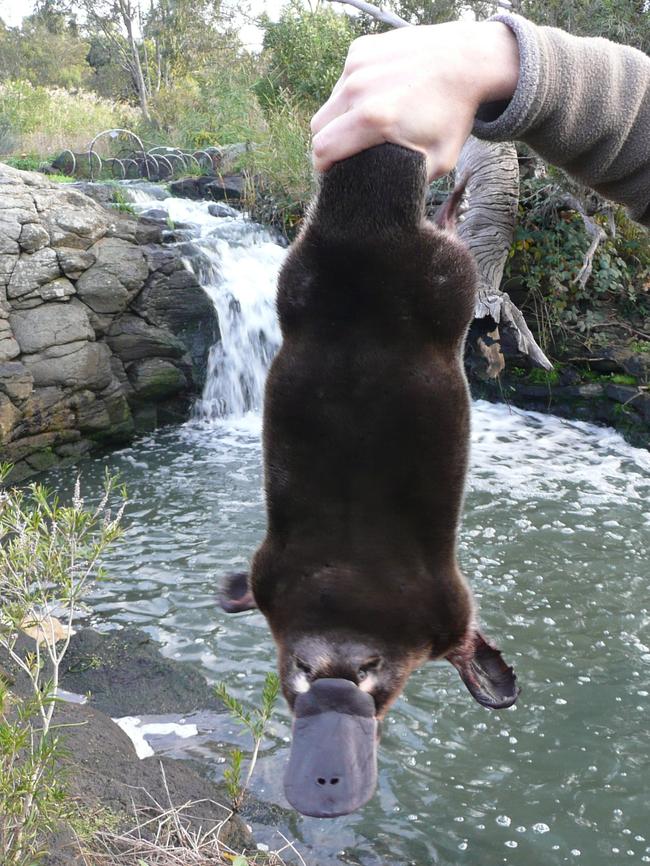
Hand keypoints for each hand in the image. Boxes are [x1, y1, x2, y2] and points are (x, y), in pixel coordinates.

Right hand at [311, 20, 519, 179]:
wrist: (467, 62)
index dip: (323, 167)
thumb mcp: (439, 161)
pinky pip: (342, 79)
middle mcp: (358, 88)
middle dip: (329, 143)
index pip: (323, 150)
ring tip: (366, 123)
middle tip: (349, 151)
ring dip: (340, 117)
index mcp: (372, 119)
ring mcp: (357, 64)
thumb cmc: (453, 115)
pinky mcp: (361, 49)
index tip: (333, 174)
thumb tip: (385, 200)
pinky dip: (352, 92)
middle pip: (319, 127)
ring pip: (329, 102)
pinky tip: (376, 96)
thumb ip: (407, 183)